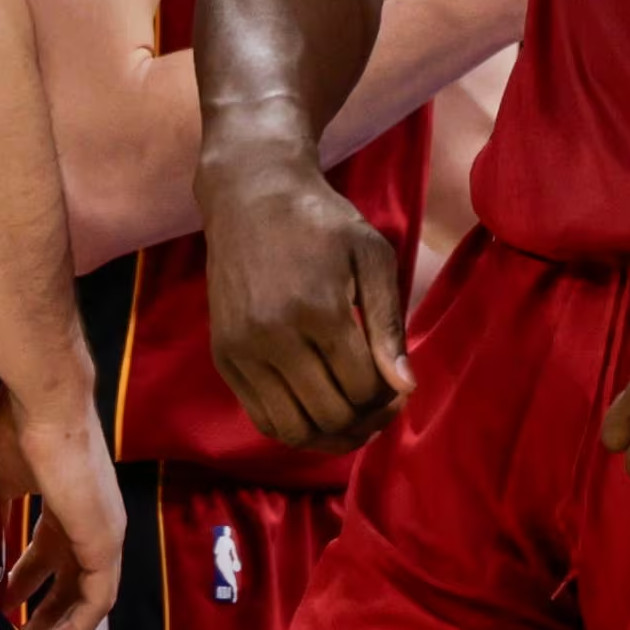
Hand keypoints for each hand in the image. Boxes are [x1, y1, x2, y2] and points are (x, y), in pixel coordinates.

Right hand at [0, 386, 125, 629]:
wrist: (45, 406)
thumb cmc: (17, 432)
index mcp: (68, 503)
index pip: (53, 553)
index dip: (27, 582)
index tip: (0, 601)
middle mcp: (93, 520)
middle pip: (72, 579)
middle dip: (42, 611)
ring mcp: (105, 532)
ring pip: (88, 596)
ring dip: (59, 626)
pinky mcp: (106, 542)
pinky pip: (98, 600)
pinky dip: (75, 627)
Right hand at [198, 150, 414, 452]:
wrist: (250, 194)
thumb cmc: (321, 221)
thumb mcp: (371, 255)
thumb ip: (389, 324)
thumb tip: (405, 388)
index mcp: (318, 310)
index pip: (363, 389)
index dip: (389, 398)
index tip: (399, 386)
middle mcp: (273, 338)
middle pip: (331, 415)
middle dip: (366, 418)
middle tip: (381, 402)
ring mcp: (242, 350)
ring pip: (294, 430)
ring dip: (331, 434)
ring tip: (353, 416)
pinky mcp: (224, 356)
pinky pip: (262, 418)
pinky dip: (295, 428)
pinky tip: (318, 409)